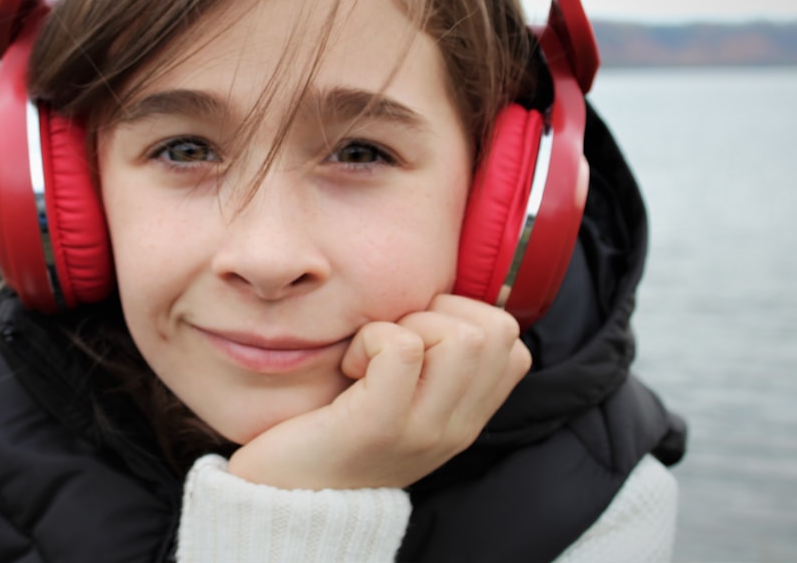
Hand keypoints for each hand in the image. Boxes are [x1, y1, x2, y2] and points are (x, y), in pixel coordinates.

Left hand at [226, 295, 530, 489]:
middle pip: (494, 331)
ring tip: (371, 356)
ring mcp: (422, 430)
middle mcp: (455, 428)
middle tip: (392, 343)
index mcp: (465, 420)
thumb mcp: (400, 402)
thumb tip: (437, 297)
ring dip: (407, 325)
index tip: (416, 338)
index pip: (513, 345)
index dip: (465, 317)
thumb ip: (431, 365)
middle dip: (439, 313)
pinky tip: (349, 366)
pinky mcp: (378, 425)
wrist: (283, 500)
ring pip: (459, 336)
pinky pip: (401, 347)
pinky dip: (372, 337)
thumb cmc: (331, 434)